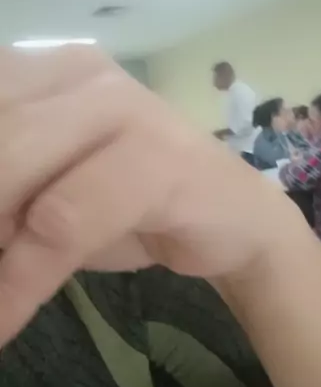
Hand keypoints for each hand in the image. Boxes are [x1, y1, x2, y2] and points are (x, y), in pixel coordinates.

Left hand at [0, 47, 297, 344]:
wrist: (233, 218)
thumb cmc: (128, 204)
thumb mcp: (37, 192)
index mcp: (38, 68)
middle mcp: (76, 73)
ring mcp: (122, 108)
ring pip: (10, 169)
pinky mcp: (157, 157)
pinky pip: (62, 221)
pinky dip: (21, 279)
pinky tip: (4, 318)